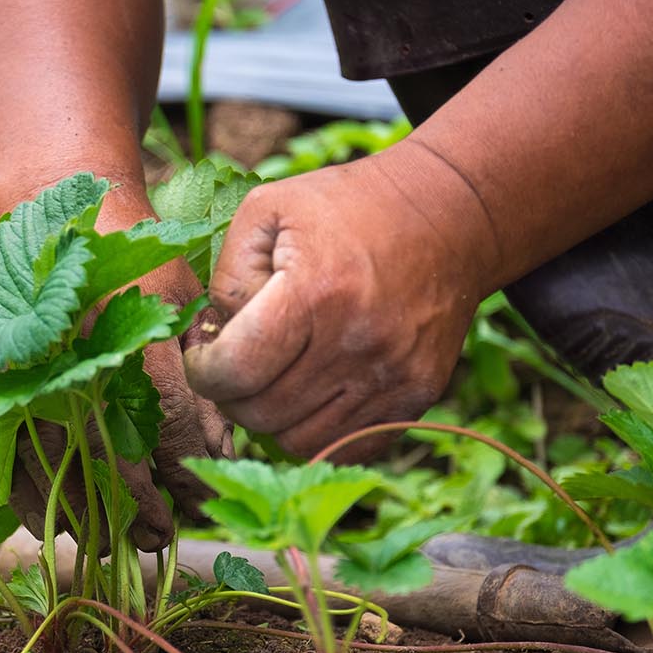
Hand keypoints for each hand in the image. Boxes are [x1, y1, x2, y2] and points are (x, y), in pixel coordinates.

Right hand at [10, 253, 231, 552]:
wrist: (44, 205)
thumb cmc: (126, 248)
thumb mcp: (179, 293)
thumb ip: (200, 367)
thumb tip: (218, 448)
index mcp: (129, 324)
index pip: (168, 421)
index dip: (186, 473)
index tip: (198, 502)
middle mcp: (73, 352)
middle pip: (109, 454)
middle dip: (139, 509)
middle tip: (162, 537)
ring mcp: (24, 368)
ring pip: (54, 465)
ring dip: (87, 516)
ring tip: (117, 545)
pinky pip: (5, 456)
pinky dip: (30, 500)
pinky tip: (54, 524)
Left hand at [185, 149, 492, 460]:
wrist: (449, 215)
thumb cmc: (346, 206)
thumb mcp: (268, 209)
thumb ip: (227, 274)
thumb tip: (217, 337)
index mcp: (315, 292)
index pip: (235, 371)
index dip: (202, 371)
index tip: (202, 354)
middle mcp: (357, 343)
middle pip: (262, 413)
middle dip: (231, 395)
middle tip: (234, 365)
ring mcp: (393, 376)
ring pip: (299, 441)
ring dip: (271, 418)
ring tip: (269, 379)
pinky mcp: (417, 396)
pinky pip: (347, 445)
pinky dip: (316, 431)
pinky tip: (307, 394)